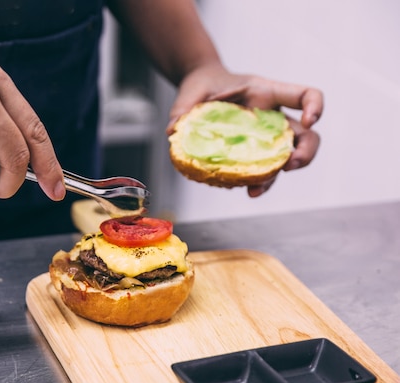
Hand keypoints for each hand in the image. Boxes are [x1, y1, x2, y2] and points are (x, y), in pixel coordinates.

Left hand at [167, 63, 322, 196]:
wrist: (199, 90)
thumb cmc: (203, 85)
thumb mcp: (192, 92)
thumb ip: (183, 108)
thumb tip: (172, 130)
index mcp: (266, 94)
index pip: (304, 95)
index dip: (316, 106)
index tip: (310, 120)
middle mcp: (272, 117)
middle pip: (307, 136)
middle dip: (306, 152)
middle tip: (291, 165)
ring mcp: (264, 138)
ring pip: (286, 159)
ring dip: (278, 176)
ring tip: (257, 189)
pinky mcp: (251, 153)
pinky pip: (262, 170)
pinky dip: (258, 182)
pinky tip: (246, 190)